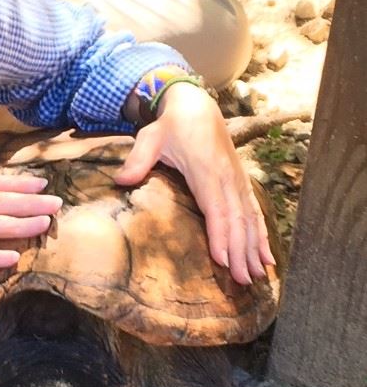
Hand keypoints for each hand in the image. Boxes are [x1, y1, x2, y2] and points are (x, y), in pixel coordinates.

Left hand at [114, 83, 274, 284]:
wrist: (196, 105)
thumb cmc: (171, 125)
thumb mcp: (150, 138)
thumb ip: (137, 160)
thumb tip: (121, 181)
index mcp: (206, 170)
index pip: (216, 208)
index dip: (221, 235)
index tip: (222, 260)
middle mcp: (227, 178)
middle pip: (236, 220)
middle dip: (240, 252)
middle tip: (242, 281)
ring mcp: (236, 181)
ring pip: (250, 219)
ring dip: (255, 248)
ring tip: (258, 275)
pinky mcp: (239, 183)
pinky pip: (254, 212)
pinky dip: (261, 235)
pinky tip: (267, 257)